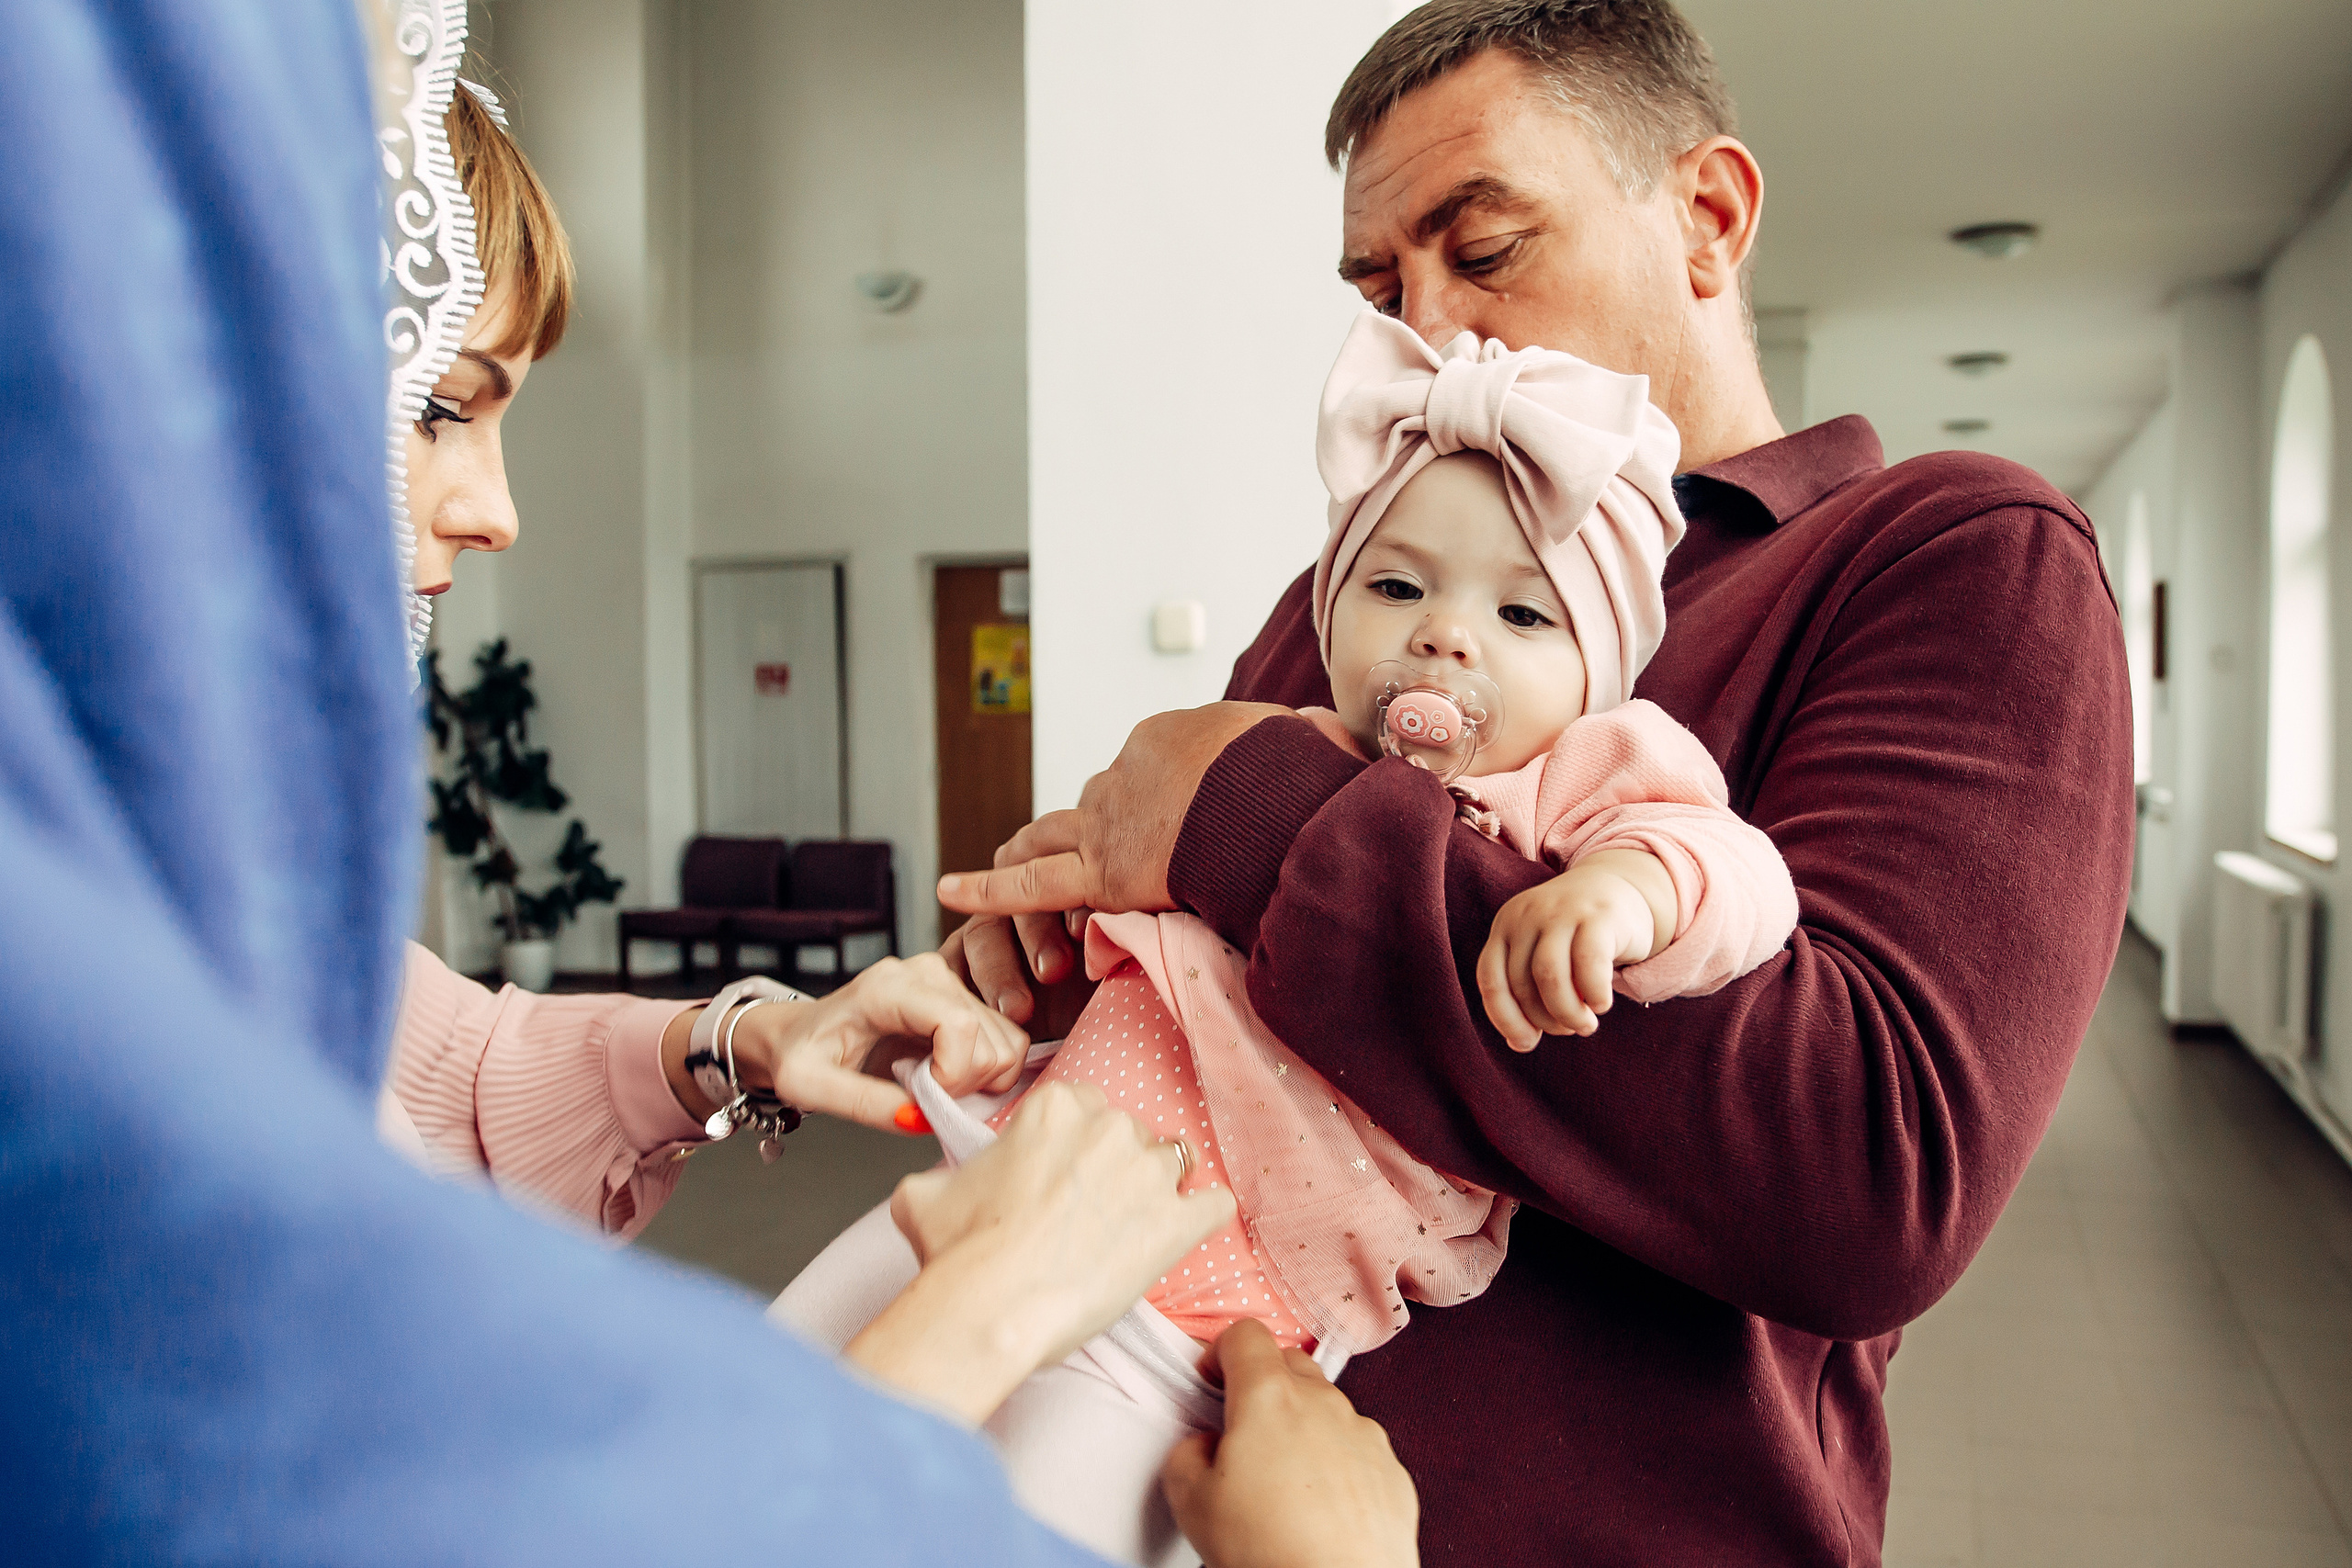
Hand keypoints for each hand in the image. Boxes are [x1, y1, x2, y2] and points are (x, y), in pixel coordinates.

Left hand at [663, 954, 1030, 1131]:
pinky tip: (945, 1080)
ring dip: (979, 1081)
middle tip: (922, 1098)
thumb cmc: (800, 1055)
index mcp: (887, 988)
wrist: (799, 1036)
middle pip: (989, 1037)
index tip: (923, 1099)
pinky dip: (985, 1073)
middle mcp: (926, 973)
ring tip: (931, 1088)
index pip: (958, 1024)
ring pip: (1007, 1041)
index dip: (953, 1073)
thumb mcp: (810, 1087)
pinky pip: (1004, 1041)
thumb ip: (865, 1104)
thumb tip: (921, 1121)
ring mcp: (949, 983)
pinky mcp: (962, 1000)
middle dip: (965, 1084)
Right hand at [843, 1080, 1235, 1423]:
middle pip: (1128, 1134)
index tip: (1060, 1179)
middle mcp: (1109, 1125)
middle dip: (1112, 1169)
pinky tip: (1178, 1234)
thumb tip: (938, 1184)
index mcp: (1056, 1106)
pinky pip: (1215, 1204)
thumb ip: (944, 1172)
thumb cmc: (958, 1253)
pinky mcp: (1178, 1223)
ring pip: (1170, 1164)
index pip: (1084, 1108)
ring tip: (1124, 1232)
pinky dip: (1201, 1217)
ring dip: (1153, 1191)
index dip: (1072, 1147)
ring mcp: (1149, 1173)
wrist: (992, 1306)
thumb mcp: (925, 1193)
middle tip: (1085, 1216)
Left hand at [937, 701, 1293, 929]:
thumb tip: (1331, 738)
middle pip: (1100, 801)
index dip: (1161, 798)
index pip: (1151, 772)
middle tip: (1098, 848)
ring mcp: (1108, 819)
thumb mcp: (1309, 741)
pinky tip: (950, 889)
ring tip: (1006, 860)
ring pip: (1056, 835)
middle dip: (1099, 823)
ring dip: (1033, 848)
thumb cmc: (1297, 772)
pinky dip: (989, 887)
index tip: (1179, 819)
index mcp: (1171, 739)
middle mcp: (1128, 772)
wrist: (1272, 798)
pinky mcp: (1100, 870)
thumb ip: (1310, 741)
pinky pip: (1030, 883)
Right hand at [1162, 1321, 1419, 1567]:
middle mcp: (1323, 1403)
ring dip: (1302, 1426)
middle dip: (1262, 1384)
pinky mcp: (1392, 1471)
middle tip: (1242, 1431)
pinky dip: (1337, 1464)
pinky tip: (1320, 1508)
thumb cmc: (1271, 1551)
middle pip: (1289, 1363)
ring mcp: (1364, 1434)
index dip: (1221, 1352)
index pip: (1245, 1334)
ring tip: (1283, 1483)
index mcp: (1270, 1397)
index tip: (1212, 1381)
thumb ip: (1185, 1454)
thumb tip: (1201, 1447)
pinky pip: (1357, 1449)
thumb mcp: (1191, 1502)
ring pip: (1326, 1408)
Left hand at [1475, 849, 1673, 1048]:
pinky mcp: (1598, 915)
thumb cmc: (1574, 936)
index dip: (1506, 1019)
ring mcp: (1562, 911)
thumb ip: (1527, 988)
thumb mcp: (1542, 953)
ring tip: (1585, 1025)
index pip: (1491, 980)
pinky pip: (1589, 965)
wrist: (1618, 886)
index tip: (1527, 1043)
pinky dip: (1594, 995)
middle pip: (1522, 983)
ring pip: (1550, 976)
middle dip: (1545, 1020)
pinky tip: (1601, 1005)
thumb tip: (1519, 1042)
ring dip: (1567, 1014)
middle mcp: (1527, 915)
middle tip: (1568, 1029)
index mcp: (1506, 926)